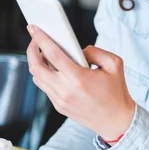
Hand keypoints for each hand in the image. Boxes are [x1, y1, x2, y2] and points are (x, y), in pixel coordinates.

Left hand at [26, 25, 135, 140]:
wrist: (117, 121)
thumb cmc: (117, 92)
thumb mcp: (114, 64)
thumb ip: (95, 51)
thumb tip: (78, 50)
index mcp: (78, 79)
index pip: (52, 55)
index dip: (41, 39)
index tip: (33, 28)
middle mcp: (66, 91)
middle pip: (36, 67)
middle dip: (31, 50)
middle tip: (35, 39)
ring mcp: (60, 101)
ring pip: (37, 78)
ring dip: (36, 62)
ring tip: (41, 52)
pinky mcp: (59, 107)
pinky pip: (45, 87)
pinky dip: (44, 74)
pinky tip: (50, 67)